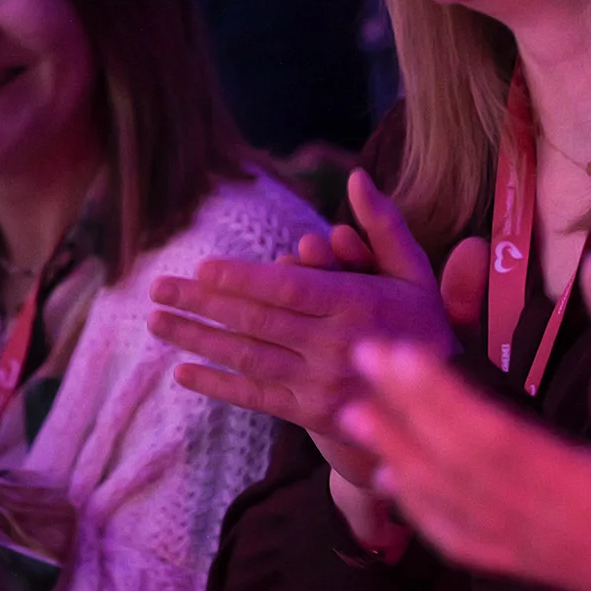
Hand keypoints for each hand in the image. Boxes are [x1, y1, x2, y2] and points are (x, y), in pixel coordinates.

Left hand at [146, 171, 483, 478]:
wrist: (434, 405)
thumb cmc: (419, 325)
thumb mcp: (414, 271)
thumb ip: (383, 224)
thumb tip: (356, 177)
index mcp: (360, 304)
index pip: (289, 289)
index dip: (242, 279)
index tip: (202, 268)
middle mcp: (337, 346)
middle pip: (257, 321)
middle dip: (202, 304)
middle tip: (158, 288)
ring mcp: (323, 384)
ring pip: (249, 357)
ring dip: (197, 339)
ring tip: (155, 322)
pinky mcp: (313, 414)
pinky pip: (257, 396)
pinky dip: (218, 385)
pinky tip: (182, 372)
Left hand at [344, 342, 590, 590]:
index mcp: (586, 496)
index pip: (495, 442)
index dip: (442, 400)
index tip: (403, 355)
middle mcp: (544, 527)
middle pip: (457, 464)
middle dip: (405, 411)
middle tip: (364, 358)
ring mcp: (531, 551)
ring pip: (448, 501)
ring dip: (397, 455)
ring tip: (354, 412)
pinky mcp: (529, 565)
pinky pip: (460, 540)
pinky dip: (418, 511)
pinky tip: (391, 484)